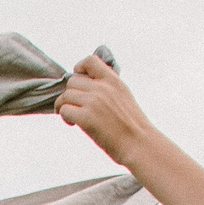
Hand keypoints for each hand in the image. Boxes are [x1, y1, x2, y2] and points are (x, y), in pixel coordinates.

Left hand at [54, 52, 153, 166]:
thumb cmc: (131, 126)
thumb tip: (88, 85)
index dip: (79, 68)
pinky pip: (64, 110)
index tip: (78, 80)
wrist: (139, 144)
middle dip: (70, 94)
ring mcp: (93, 102)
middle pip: (72, 82)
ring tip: (73, 118)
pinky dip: (65, 117)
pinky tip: (73, 124)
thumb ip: (108, 88)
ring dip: (65, 106)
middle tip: (76, 108)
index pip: (90, 61)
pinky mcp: (86, 118)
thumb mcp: (123, 96)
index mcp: (113, 81)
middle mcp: (102, 88)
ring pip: (65, 96)